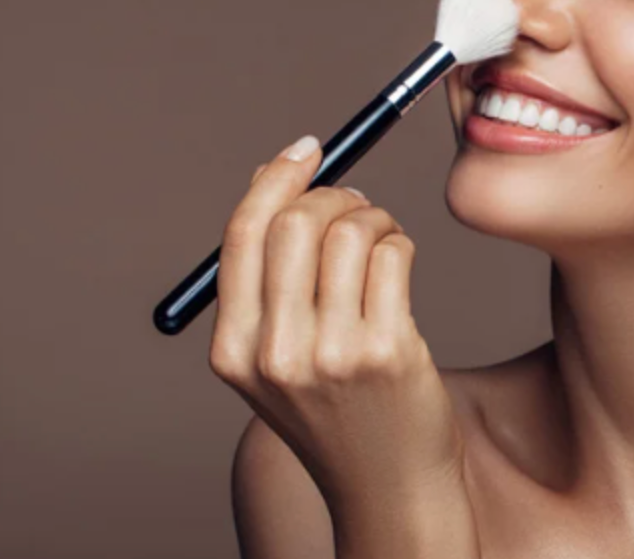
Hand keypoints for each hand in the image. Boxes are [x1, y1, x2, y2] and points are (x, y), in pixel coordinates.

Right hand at [209, 134, 466, 522]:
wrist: (389, 485)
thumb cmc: (338, 407)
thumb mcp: (279, 355)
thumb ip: (269, 277)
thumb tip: (274, 175)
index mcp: (233, 351)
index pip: (243, 235)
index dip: (275, 180)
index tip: (305, 149)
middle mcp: (275, 354)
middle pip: (295, 224)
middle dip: (333, 194)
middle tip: (356, 203)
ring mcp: (332, 355)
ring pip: (350, 232)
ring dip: (374, 217)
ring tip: (382, 236)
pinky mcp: (388, 352)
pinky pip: (393, 254)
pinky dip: (400, 242)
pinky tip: (400, 262)